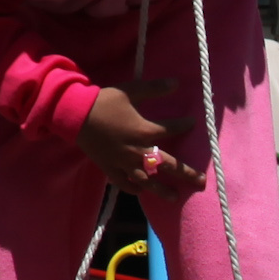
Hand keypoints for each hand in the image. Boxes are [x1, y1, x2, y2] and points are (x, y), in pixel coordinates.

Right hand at [76, 84, 197, 199]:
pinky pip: (124, 183)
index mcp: (145, 130)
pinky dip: (133, 188)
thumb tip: (177, 83)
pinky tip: (141, 192)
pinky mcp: (110, 168)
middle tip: (202, 182)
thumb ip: (154, 88)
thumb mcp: (131, 90)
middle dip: (186, 173)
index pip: (172, 129)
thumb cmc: (104, 101)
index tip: (192, 123)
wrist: (76, 115)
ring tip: (174, 197)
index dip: (184, 125)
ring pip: (148, 180)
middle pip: (168, 164)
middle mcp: (138, 150)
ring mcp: (124, 162)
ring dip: (162, 190)